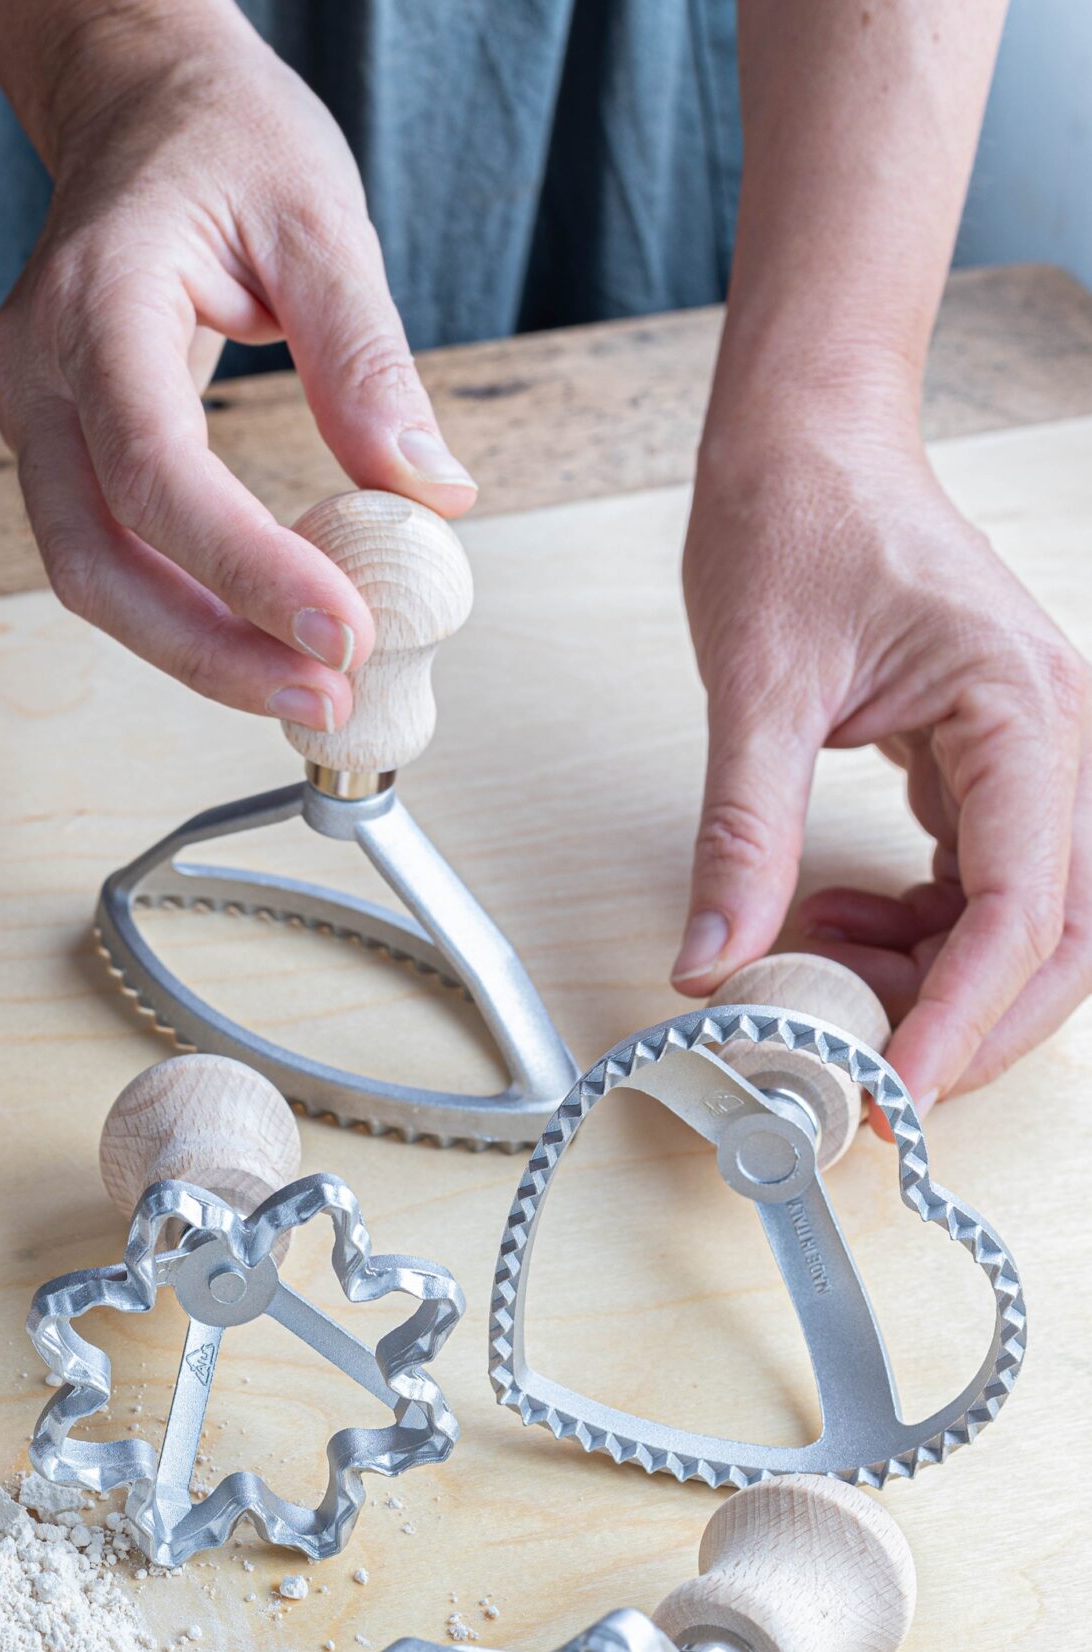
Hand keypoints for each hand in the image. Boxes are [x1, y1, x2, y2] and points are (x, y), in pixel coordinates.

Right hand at [0, 6, 474, 730]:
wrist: (137, 97)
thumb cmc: (221, 139)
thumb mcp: (320, 218)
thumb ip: (369, 362)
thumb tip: (430, 493)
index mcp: (96, 302)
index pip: (155, 469)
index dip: (246, 567)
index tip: (343, 630)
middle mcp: (40, 372)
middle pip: (95, 561)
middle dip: (212, 651)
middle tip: (325, 697)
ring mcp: (35, 418)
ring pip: (90, 578)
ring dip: (198, 652)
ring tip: (307, 690)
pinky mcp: (59, 450)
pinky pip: (110, 555)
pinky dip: (186, 611)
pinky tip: (264, 639)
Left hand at [678, 417, 1089, 1103]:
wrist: (807, 441)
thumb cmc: (797, 520)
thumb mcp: (756, 687)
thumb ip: (742, 834)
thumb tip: (712, 963)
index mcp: (1022, 709)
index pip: (1023, 905)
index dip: (963, 1016)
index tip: (896, 1092)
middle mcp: (1057, 736)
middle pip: (1065, 936)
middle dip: (976, 1027)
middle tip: (879, 1092)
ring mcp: (1033, 755)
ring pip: (1032, 923)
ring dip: (941, 985)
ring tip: (830, 993)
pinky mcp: (991, 769)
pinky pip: (983, 887)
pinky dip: (918, 936)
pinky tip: (834, 930)